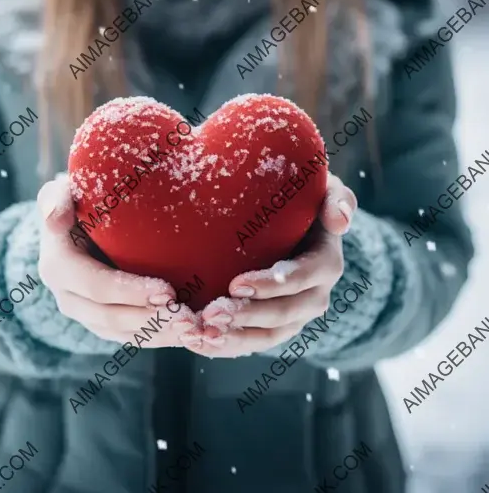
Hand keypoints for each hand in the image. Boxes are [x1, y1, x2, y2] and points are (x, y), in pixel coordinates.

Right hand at [36, 174, 199, 346]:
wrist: (74, 227)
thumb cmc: (77, 203)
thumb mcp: (61, 194)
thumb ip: (56, 198)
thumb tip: (53, 215)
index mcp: (59, 268)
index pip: (97, 287)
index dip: (131, 293)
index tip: (167, 291)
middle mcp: (68, 298)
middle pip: (111, 318)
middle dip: (150, 319)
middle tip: (187, 315)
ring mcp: (86, 315)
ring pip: (123, 335)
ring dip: (159, 335)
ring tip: (193, 329)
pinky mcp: (104, 323)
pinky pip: (131, 338)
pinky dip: (160, 338)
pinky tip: (187, 334)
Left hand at [183, 173, 356, 357]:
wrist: (297, 226)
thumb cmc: (305, 202)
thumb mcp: (325, 191)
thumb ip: (336, 198)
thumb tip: (340, 221)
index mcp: (325, 263)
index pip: (304, 278)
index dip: (273, 285)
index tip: (236, 283)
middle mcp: (314, 295)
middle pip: (285, 314)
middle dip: (248, 316)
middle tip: (213, 314)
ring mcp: (295, 315)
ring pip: (268, 336)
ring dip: (234, 338)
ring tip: (200, 334)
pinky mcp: (274, 326)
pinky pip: (253, 343)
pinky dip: (226, 346)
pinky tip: (197, 342)